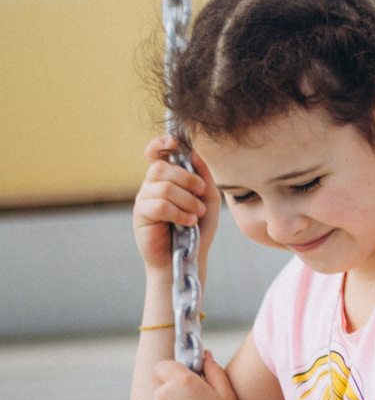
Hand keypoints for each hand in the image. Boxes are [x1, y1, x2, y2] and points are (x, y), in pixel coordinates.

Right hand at [132, 135, 215, 273]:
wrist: (188, 256)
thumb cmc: (198, 228)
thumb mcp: (208, 199)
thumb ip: (203, 176)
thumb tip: (195, 153)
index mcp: (167, 179)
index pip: (154, 154)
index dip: (159, 145)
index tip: (173, 143)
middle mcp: (151, 186)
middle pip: (160, 168)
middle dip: (187, 178)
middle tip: (201, 193)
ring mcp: (144, 200)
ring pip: (163, 187)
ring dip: (187, 200)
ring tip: (196, 214)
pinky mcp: (141, 217)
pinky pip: (159, 205)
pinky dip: (179, 212)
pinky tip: (188, 222)